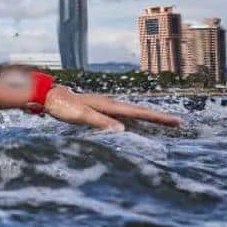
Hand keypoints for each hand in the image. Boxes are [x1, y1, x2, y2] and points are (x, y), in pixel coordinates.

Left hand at [42, 86, 181, 130]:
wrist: (49, 97)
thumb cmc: (63, 107)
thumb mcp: (81, 115)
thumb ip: (101, 122)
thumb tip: (123, 130)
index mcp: (109, 105)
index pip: (139, 112)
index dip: (157, 117)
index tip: (175, 120)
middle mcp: (110, 104)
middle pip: (139, 111)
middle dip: (158, 117)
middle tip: (177, 122)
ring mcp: (105, 106)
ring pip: (132, 112)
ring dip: (148, 117)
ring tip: (163, 123)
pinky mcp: (99, 109)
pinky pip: (122, 115)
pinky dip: (133, 119)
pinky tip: (133, 123)